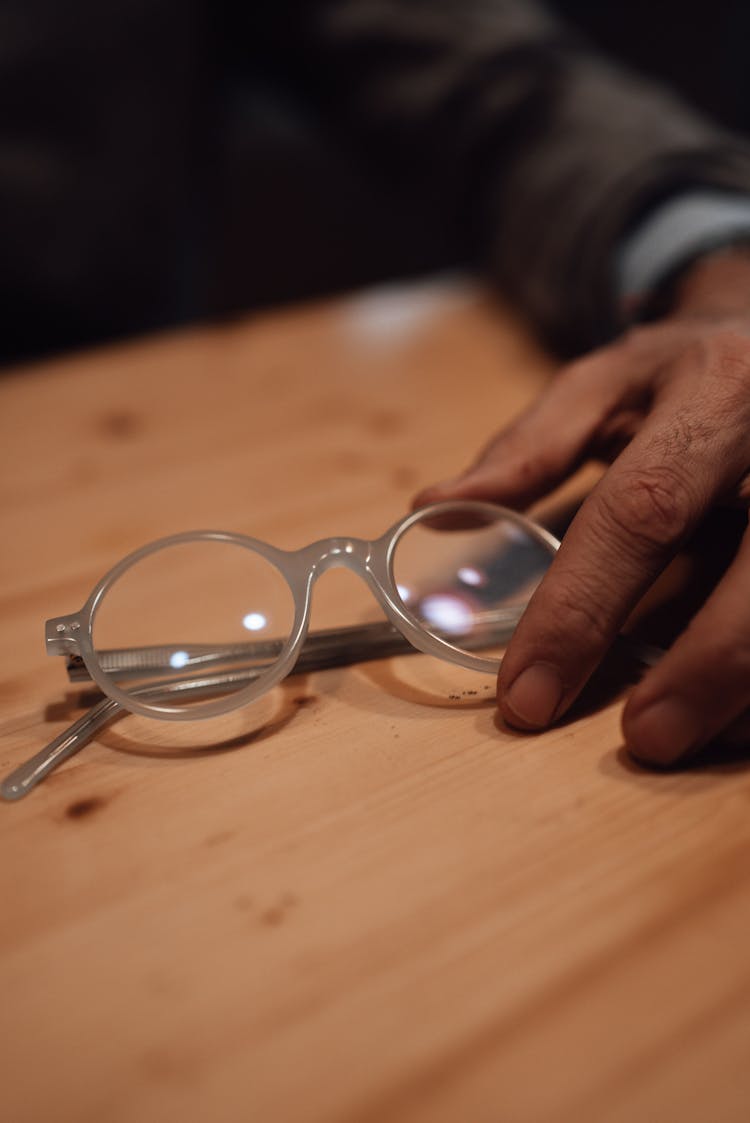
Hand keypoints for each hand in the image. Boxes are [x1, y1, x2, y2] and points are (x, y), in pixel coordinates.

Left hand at [415, 251, 749, 765]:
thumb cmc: (685, 370)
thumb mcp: (606, 381)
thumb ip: (530, 448)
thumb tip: (434, 508)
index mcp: (715, 393)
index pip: (642, 512)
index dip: (583, 607)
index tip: (529, 692)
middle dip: (701, 667)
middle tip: (645, 740)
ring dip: (742, 687)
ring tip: (685, 737)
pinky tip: (729, 714)